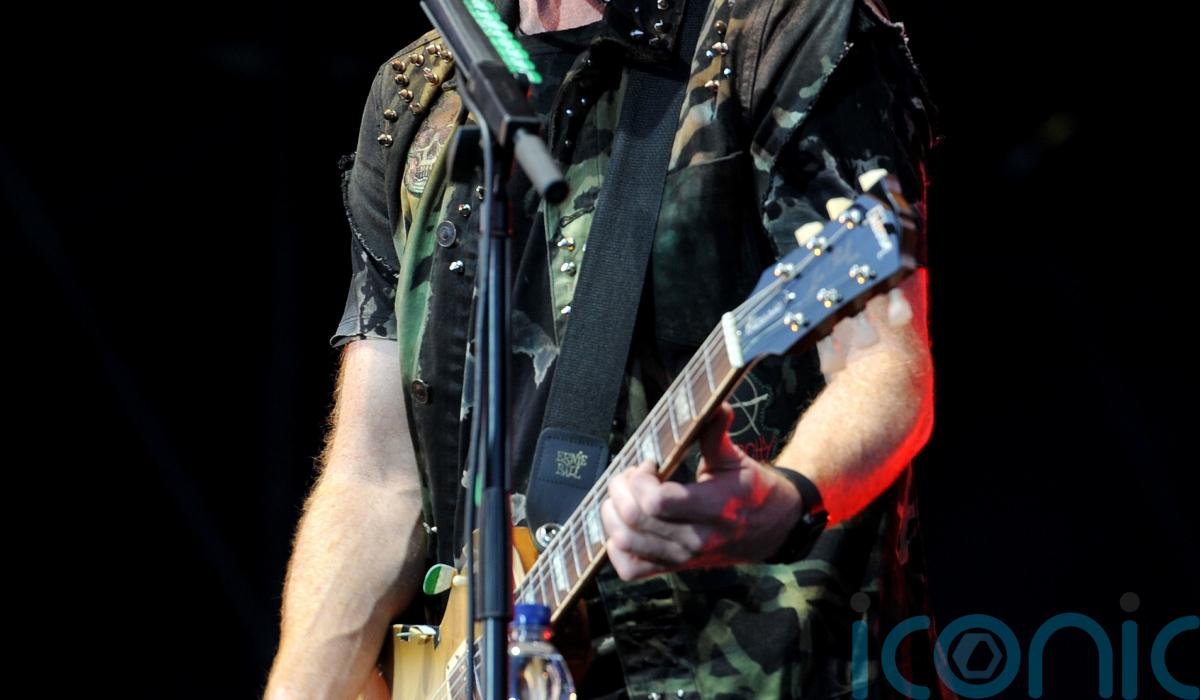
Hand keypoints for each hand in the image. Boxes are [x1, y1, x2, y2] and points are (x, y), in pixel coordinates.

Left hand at [600, 403, 803, 579]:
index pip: (657, 502)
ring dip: (613, 513)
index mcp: (714, 508)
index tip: (650, 463)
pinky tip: (626, 523)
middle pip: (634, 519)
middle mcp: (696, 539)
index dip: (640, 478)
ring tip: (626, 495)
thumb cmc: (750, 489)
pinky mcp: (673, 568)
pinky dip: (616, 546)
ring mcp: (682, 558)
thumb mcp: (736, 459)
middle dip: (621, 489)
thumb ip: (717, 433)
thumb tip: (717, 405)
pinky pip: (629, 568)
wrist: (771, 529)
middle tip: (632, 475)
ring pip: (624, 542)